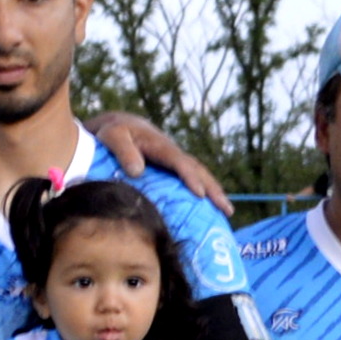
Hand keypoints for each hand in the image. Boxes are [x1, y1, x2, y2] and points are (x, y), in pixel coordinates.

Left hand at [86, 112, 230, 216]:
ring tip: (227, 212)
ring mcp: (173, 162)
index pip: (179, 162)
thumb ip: (123, 151)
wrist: (117, 127)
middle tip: (227, 210)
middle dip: (213, 189)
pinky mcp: (171, 170)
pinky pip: (190, 181)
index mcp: (160, 145)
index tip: (200, 195)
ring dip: (213, 193)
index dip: (190, 177)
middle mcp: (172, 153)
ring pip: (199, 176)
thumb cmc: (113, 132)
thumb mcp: (112, 136)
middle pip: (198, 170)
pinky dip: (202, 194)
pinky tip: (208, 211)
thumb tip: (137, 171)